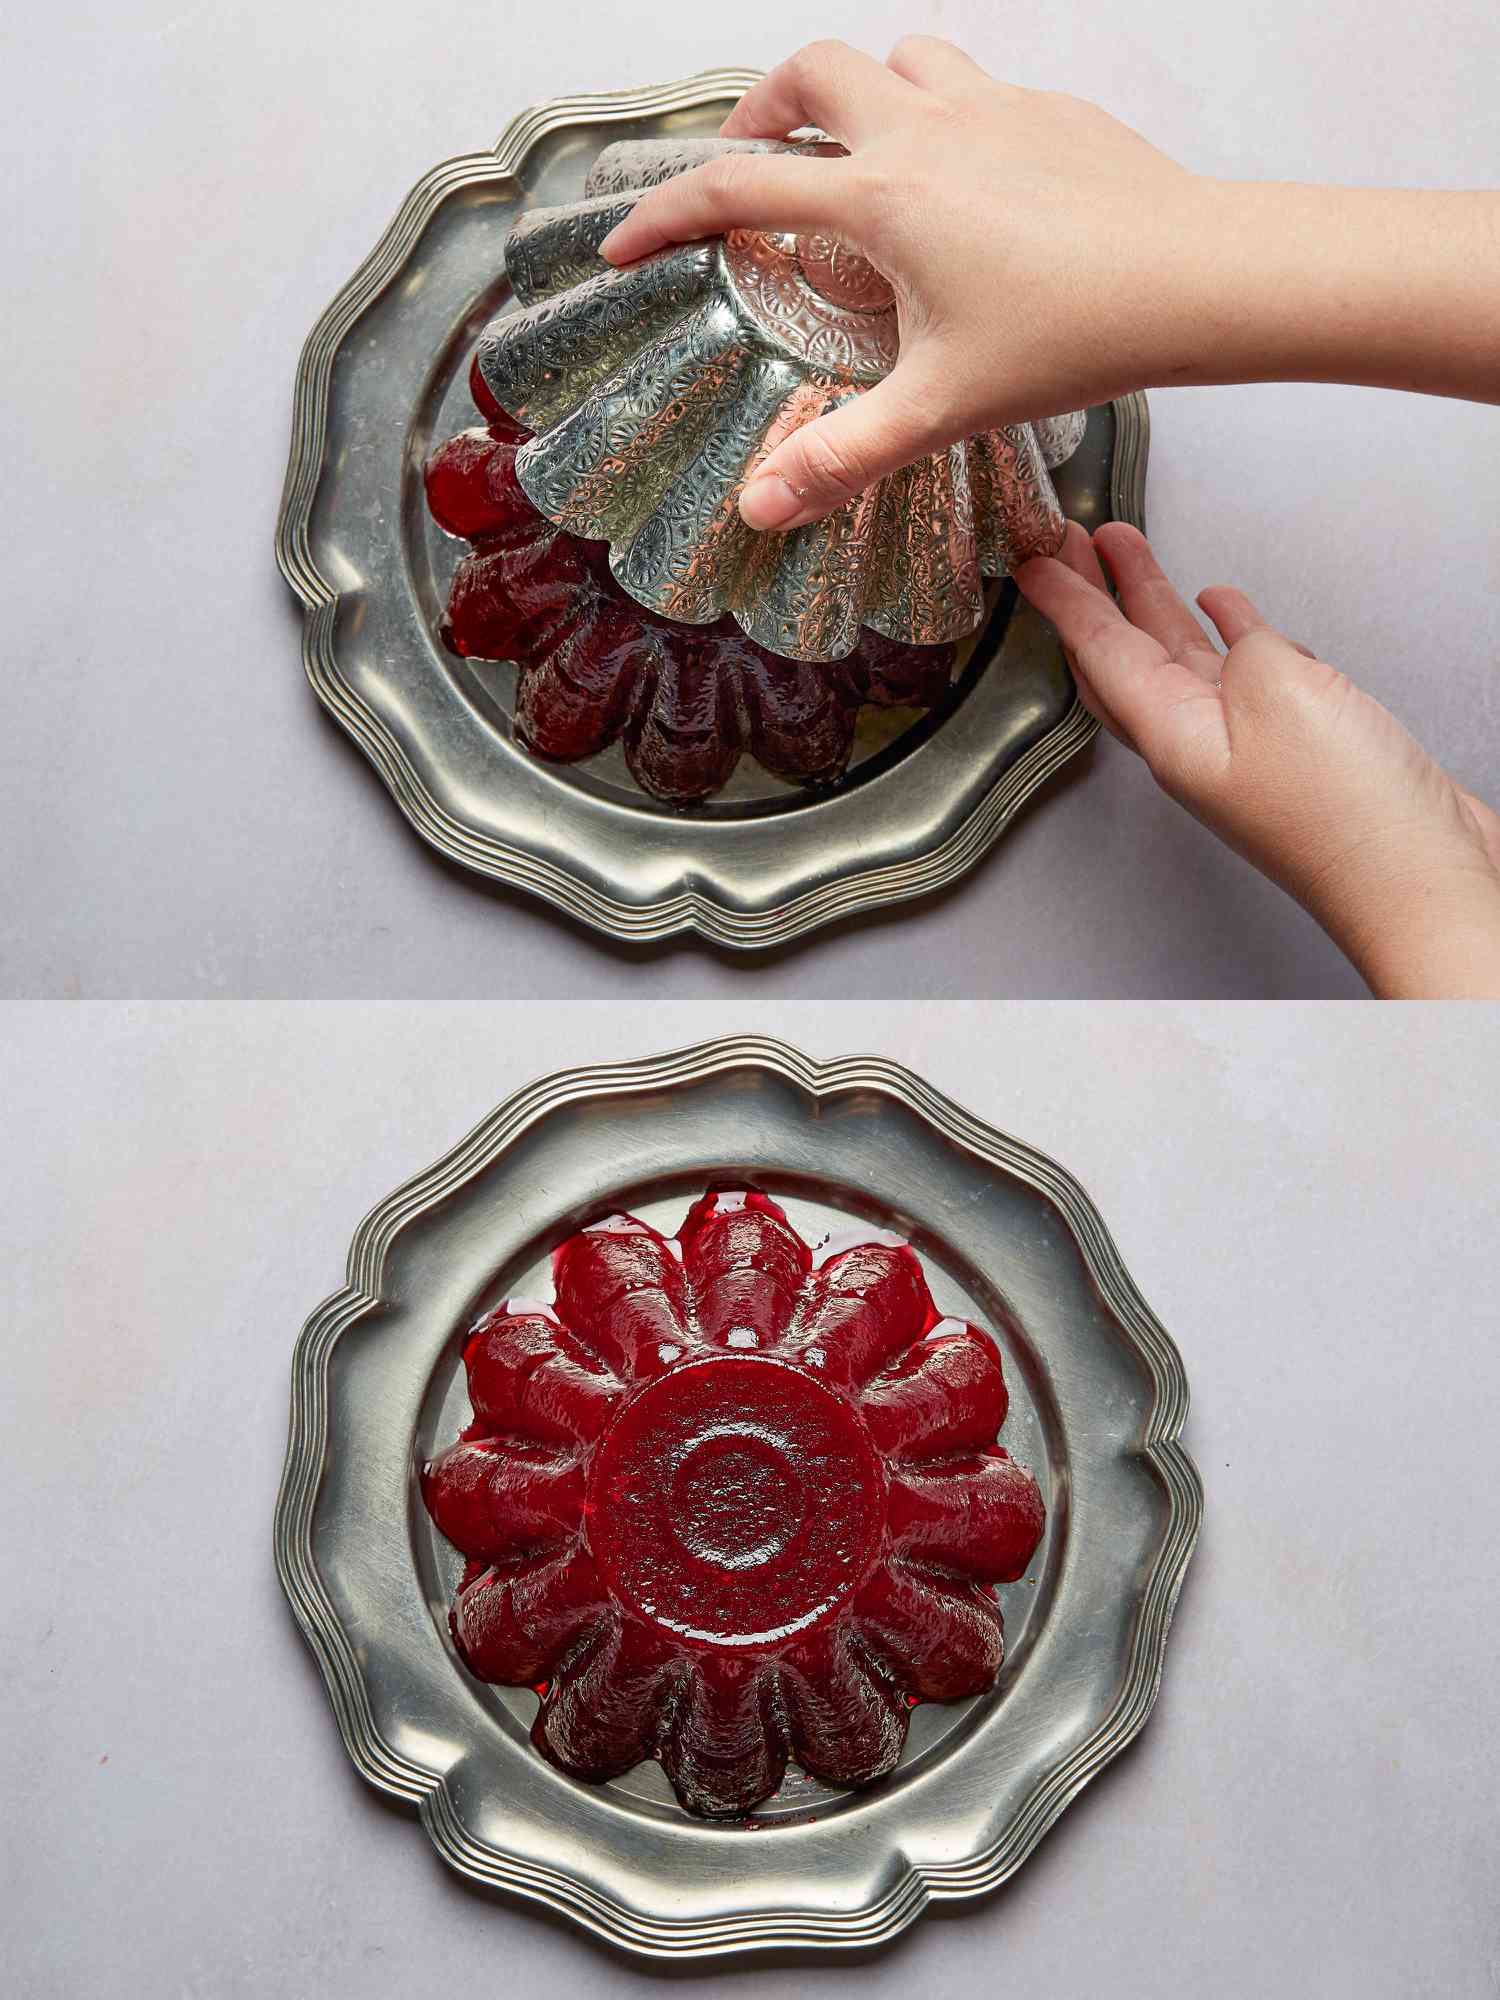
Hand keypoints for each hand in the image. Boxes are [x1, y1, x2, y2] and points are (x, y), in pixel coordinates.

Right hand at [599, 37, 1210, 529]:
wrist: (1197, 278)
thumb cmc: (1078, 332)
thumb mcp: (943, 408)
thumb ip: (845, 457)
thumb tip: (762, 506)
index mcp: (882, 199)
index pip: (739, 189)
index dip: (667, 215)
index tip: (630, 244)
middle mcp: (926, 131)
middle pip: (810, 73)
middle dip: (760, 113)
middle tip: (750, 166)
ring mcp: (992, 109)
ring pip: (897, 57)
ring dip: (857, 92)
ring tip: (850, 155)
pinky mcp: (1049, 112)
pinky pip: (972, 84)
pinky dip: (939, 113)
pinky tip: (958, 183)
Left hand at [1015, 524, 1499, 997]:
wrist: (1420, 879)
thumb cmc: (1348, 817)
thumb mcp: (1281, 696)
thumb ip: (1243, 651)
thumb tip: (1234, 632)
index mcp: (1171, 736)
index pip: (1098, 652)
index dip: (1062, 601)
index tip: (1029, 562)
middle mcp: (1196, 741)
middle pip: (1122, 652)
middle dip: (1091, 591)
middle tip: (1065, 539)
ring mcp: (1243, 742)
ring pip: (1175, 655)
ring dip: (1148, 598)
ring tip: (1123, 548)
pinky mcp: (1292, 741)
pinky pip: (1238, 670)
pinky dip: (1222, 629)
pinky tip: (1218, 604)